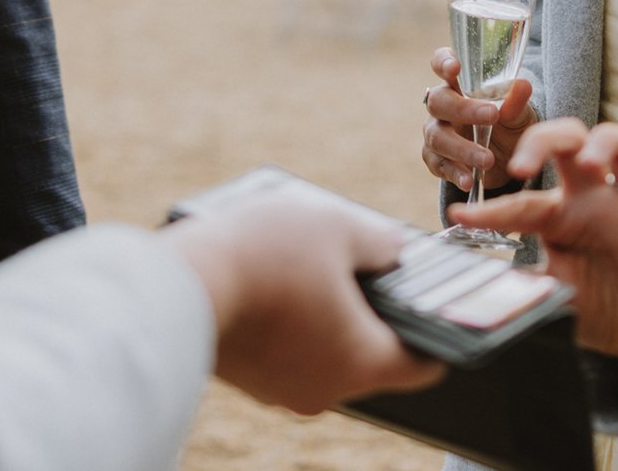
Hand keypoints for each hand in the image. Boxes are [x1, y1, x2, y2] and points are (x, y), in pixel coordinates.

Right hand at [163, 189, 443, 413]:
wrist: (178, 284)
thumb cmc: (267, 255)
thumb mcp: (337, 227)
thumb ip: (379, 243)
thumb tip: (393, 252)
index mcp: (363, 361)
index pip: (425, 364)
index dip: (439, 332)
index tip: (437, 308)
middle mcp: (327, 389)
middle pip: (369, 353)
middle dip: (369, 308)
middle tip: (361, 265)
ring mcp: (282, 390)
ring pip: (322, 351)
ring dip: (323, 313)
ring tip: (309, 263)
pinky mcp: (247, 379)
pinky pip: (283, 351)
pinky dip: (286, 321)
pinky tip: (273, 279)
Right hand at [421, 49, 536, 192]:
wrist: (510, 159)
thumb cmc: (510, 125)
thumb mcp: (519, 114)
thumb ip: (516, 102)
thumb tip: (523, 84)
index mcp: (459, 85)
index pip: (440, 63)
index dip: (442, 62)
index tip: (455, 67)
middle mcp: (443, 106)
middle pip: (438, 101)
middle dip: (463, 109)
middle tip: (491, 116)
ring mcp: (437, 132)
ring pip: (437, 136)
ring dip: (462, 148)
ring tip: (488, 160)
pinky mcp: (437, 159)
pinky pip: (438, 164)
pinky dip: (454, 173)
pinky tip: (469, 180)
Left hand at [448, 119, 617, 368]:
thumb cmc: (593, 303)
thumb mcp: (552, 295)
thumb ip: (523, 290)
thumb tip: (478, 294)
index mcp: (559, 215)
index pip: (521, 203)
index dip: (489, 211)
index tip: (459, 217)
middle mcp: (592, 198)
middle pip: (569, 138)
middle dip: (544, 138)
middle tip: (521, 167)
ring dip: (604, 142)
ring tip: (589, 163)